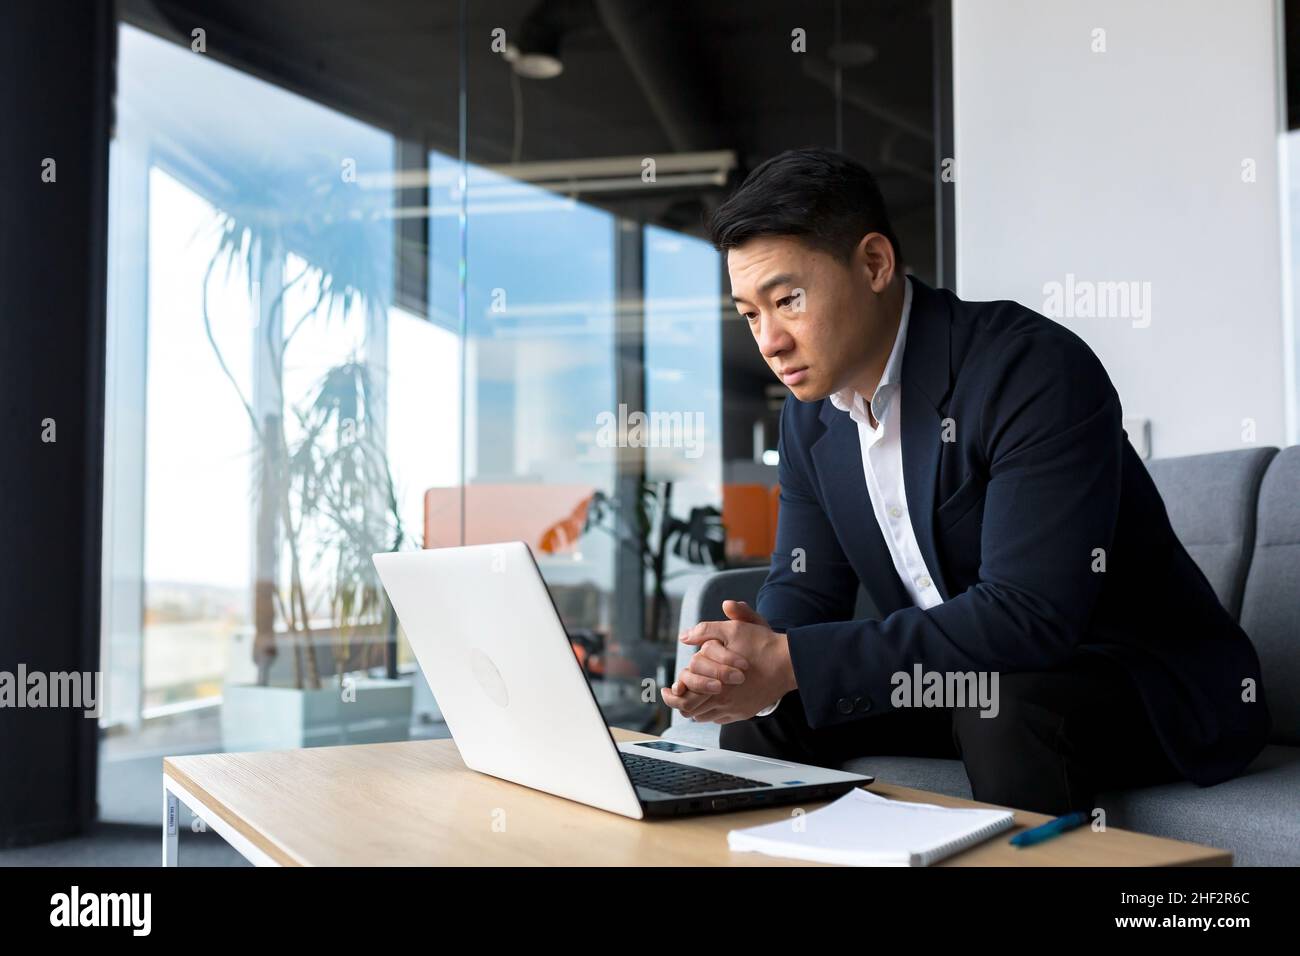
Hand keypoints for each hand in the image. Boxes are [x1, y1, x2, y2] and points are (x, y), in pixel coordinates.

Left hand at [660, 600, 795, 722]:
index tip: (667, 690)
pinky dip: (712, 711)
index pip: (685, 701)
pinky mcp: (746, 712)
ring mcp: (736, 710)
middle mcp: (725, 702)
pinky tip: (712, 700)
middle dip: (680, 703)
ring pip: (706, 717)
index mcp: (717, 684)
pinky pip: (721, 719)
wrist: (791, 662)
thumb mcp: (734, 629)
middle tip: (675, 694)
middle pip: (692, 712)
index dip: (672, 698)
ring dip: (696, 707)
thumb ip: (706, 630)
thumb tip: (685, 636)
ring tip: (692, 695)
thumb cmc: (763, 644)